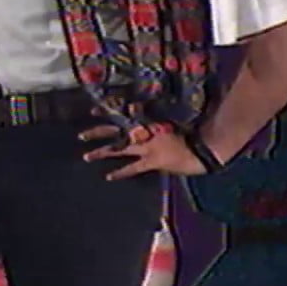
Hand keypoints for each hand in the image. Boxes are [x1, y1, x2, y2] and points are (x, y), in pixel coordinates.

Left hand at [79, 122, 206, 179]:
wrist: (205, 146)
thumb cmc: (191, 130)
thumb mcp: (172, 117)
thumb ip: (155, 115)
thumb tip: (140, 108)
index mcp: (148, 119)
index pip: (123, 112)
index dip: (108, 111)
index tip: (93, 111)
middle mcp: (144, 131)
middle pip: (116, 130)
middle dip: (98, 132)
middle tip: (81, 135)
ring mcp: (147, 146)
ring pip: (120, 148)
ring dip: (103, 152)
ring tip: (86, 156)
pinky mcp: (153, 161)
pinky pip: (133, 167)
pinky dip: (121, 172)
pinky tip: (108, 176)